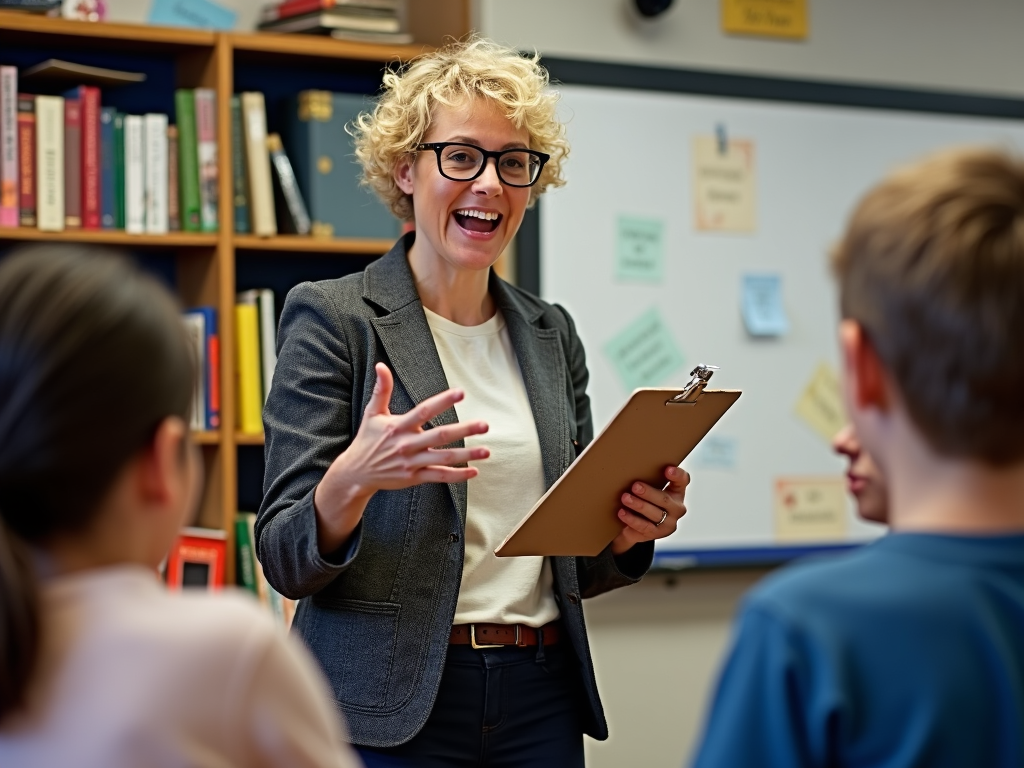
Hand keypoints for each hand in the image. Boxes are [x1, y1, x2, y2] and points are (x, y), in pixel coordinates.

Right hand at [314, 363, 489, 552]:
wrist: (356, 473)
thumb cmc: (367, 439)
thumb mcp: (372, 413)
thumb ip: (381, 389)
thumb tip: (381, 365)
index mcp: (399, 426)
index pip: (424, 411)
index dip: (442, 401)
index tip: (460, 392)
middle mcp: (407, 445)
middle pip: (440, 436)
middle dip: (464, 430)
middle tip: (485, 425)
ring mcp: (411, 463)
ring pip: (443, 459)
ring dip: (467, 455)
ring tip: (487, 450)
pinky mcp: (414, 478)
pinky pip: (439, 476)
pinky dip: (457, 476)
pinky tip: (474, 471)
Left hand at [610, 466, 689, 555]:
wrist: (635, 527)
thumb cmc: (644, 500)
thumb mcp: (649, 490)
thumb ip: (647, 479)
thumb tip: (629, 467)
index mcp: (677, 492)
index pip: (682, 481)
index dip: (677, 475)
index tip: (668, 469)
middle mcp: (677, 508)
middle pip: (665, 499)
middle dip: (649, 493)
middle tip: (635, 486)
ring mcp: (668, 523)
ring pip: (655, 514)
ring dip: (639, 505)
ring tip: (625, 498)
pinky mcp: (657, 534)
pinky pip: (644, 527)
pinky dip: (632, 519)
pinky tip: (622, 513)